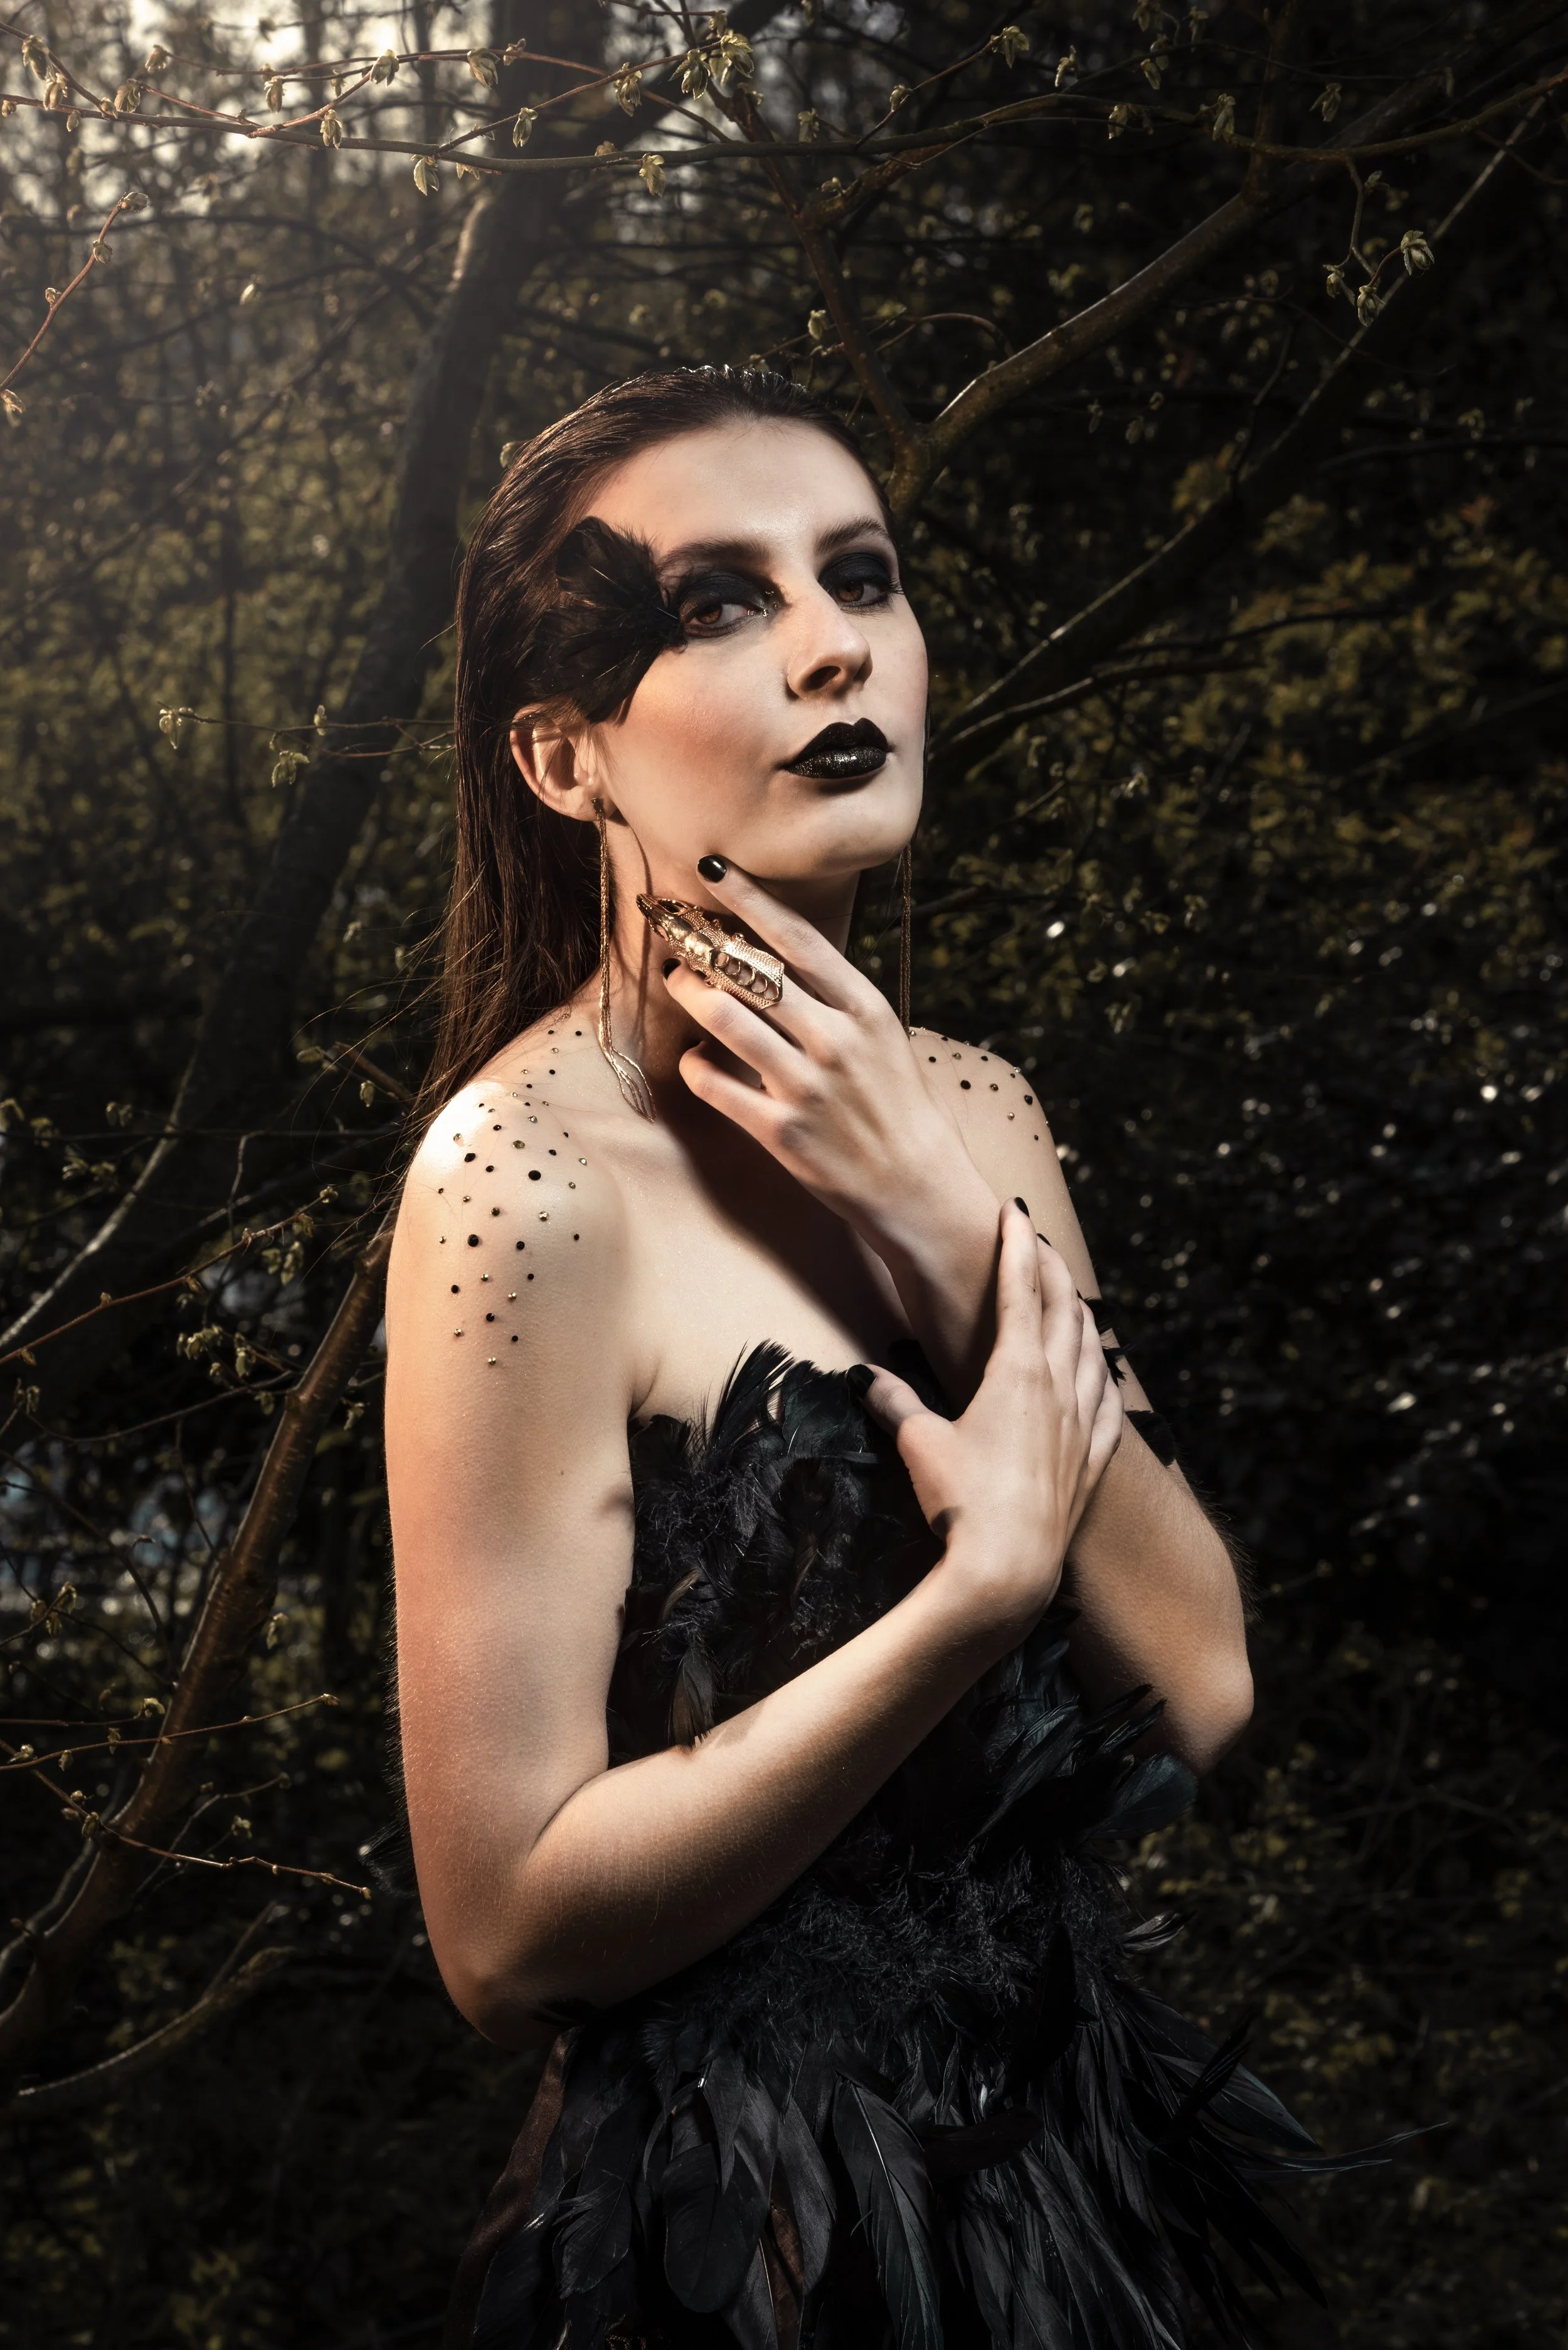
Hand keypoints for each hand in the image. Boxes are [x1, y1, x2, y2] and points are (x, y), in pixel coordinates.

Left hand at [662, 860, 992, 1256]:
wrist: (918, 1185)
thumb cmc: (899, 1106)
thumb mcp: (884, 1038)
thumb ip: (837, 1000)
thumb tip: (780, 957)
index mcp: (866, 1010)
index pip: (799, 939)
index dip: (750, 899)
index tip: (714, 869)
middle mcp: (836, 1041)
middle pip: (752, 973)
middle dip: (703, 946)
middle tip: (679, 933)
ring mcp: (807, 1087)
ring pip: (724, 1019)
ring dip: (690, 993)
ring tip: (679, 981)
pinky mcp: (781, 1131)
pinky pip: (714, 1084)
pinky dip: (695, 1064)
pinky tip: (696, 1057)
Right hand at [854, 1203, 1121, 1638]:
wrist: (1008, 1571)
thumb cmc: (961, 1503)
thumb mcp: (919, 1445)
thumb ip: (895, 1404)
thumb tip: (865, 1378)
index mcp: (1017, 1373)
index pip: (1019, 1291)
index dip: (1016, 1247)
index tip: (1015, 1212)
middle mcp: (1058, 1389)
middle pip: (1064, 1309)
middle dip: (1051, 1268)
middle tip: (1040, 1241)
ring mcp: (1082, 1425)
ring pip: (1090, 1350)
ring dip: (1080, 1313)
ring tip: (1071, 1295)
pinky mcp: (1092, 1461)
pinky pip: (1108, 1404)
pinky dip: (1103, 1375)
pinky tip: (1102, 1373)